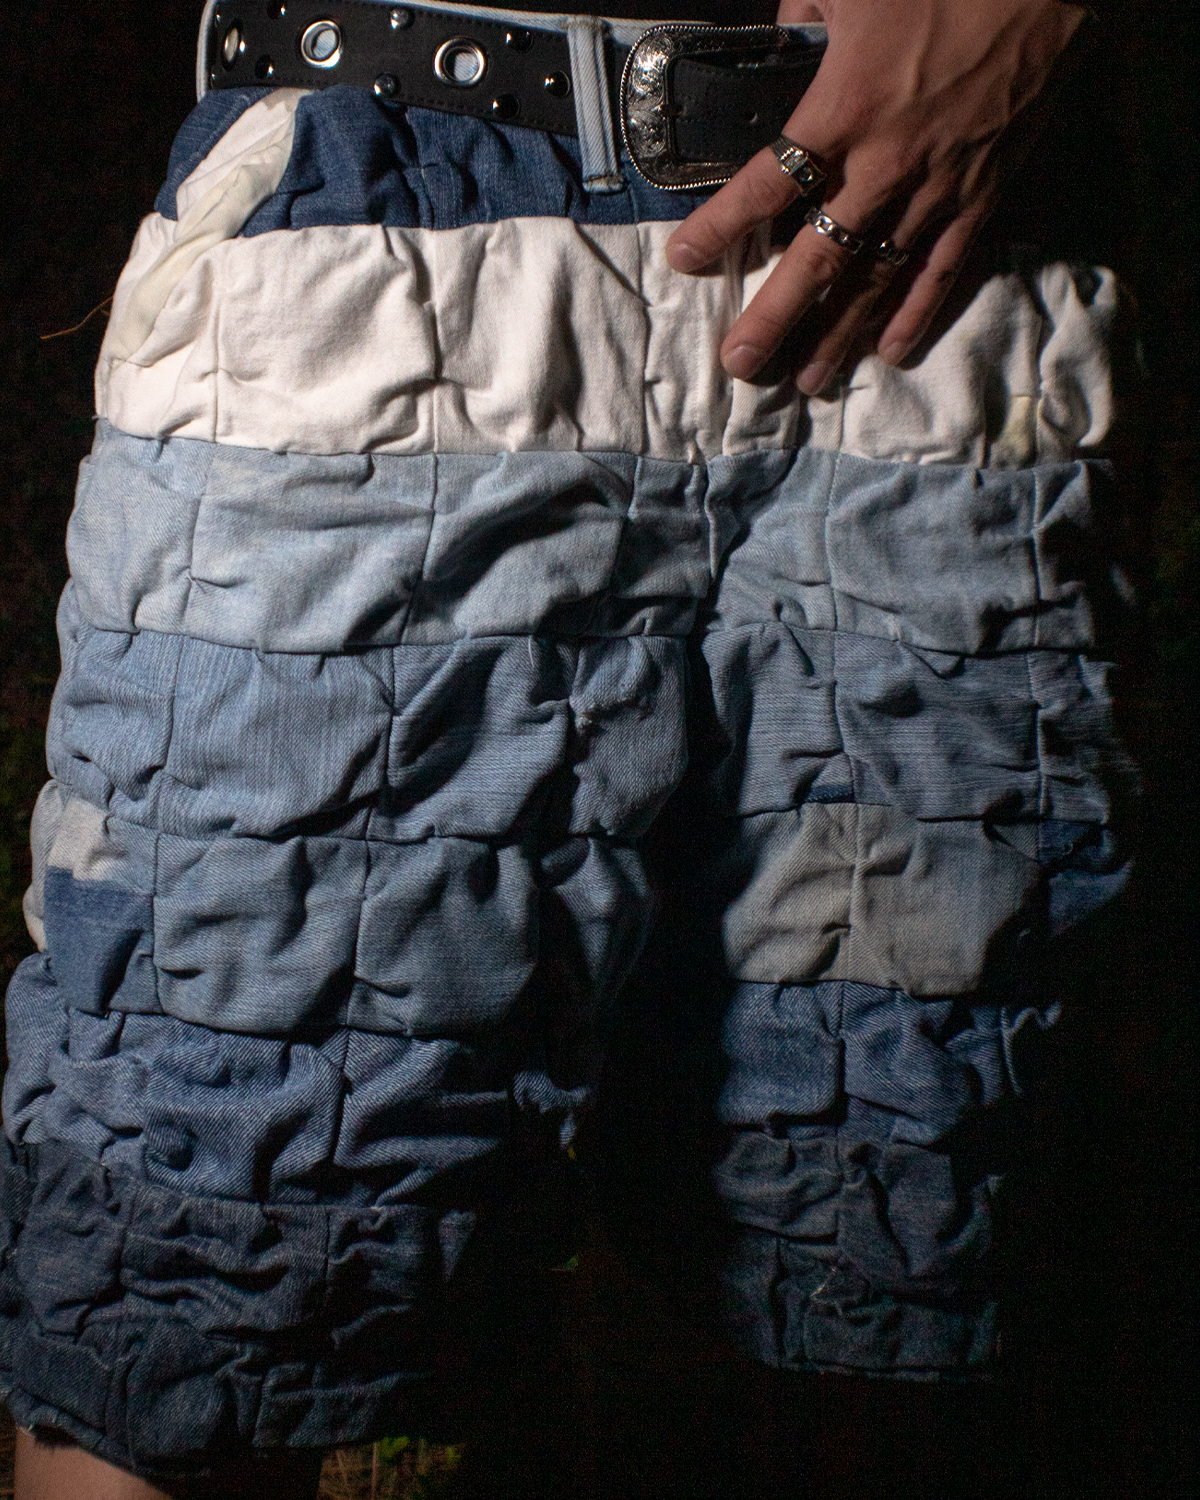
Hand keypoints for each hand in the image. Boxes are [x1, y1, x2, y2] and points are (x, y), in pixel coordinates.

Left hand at [664, 0, 1088, 390]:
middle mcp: (885, 163)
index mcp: (844, 107)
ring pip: (878, 278)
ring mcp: (937, 187)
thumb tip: (777, 45)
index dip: (721, 225)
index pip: (767, 182)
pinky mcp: (983, 195)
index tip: (684, 260)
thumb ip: (801, 21)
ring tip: (808, 381)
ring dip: (840, 334)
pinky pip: (943, 269)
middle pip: (818, 257)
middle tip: (742, 365)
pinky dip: (918, 313)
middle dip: (775, 318)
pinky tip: (891, 353)